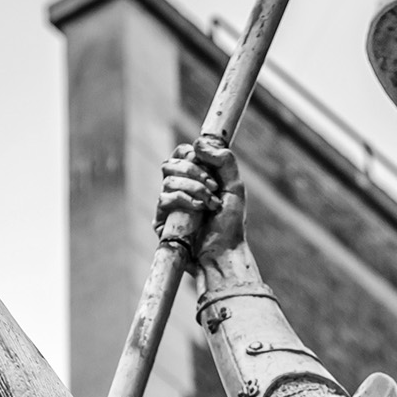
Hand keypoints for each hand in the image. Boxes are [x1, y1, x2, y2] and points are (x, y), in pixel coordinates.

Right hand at [156, 136, 245, 267]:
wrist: (224, 253)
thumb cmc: (230, 225)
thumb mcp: (235, 188)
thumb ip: (224, 161)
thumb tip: (198, 142)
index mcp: (194, 180)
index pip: (180, 154)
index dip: (189, 153)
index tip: (204, 163)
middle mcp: (179, 191)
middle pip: (170, 164)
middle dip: (194, 172)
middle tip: (213, 186)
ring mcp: (169, 207)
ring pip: (168, 180)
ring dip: (194, 188)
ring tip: (210, 203)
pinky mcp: (162, 222)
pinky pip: (165, 198)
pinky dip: (185, 200)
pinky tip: (200, 210)